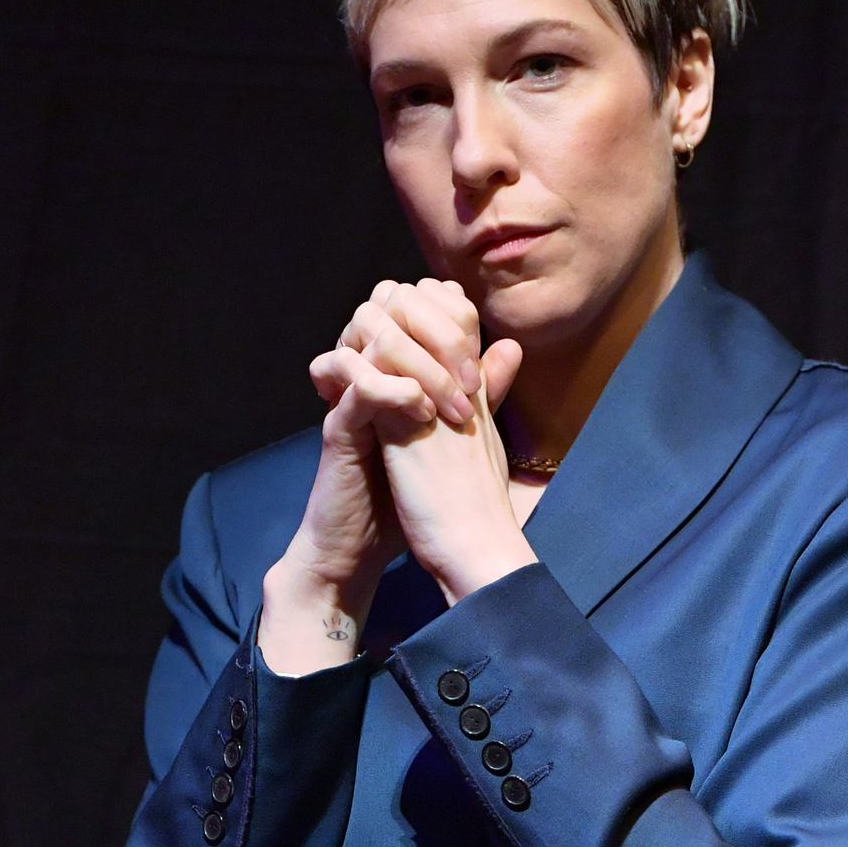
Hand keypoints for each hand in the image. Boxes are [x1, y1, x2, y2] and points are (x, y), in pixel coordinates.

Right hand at [259, 279, 520, 675]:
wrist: (365, 545)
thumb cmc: (408, 493)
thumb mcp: (453, 433)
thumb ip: (480, 390)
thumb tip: (510, 347)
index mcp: (393, 365)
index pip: (413, 301)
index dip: (448, 313)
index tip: (480, 357)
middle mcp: (368, 371)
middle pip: (386, 304)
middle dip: (435, 331)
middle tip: (470, 380)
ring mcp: (348, 396)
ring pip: (364, 333)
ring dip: (415, 360)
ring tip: (446, 402)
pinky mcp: (337, 429)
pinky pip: (353, 386)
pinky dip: (391, 389)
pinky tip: (421, 413)